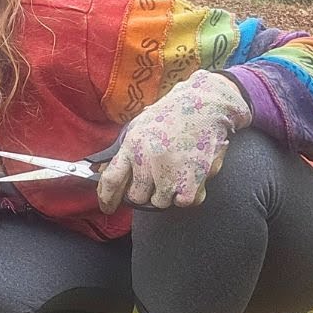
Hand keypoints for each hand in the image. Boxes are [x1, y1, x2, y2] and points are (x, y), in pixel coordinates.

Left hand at [98, 71, 251, 212]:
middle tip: (155, 179)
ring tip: (175, 173)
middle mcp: (148, 160)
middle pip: (136, 196)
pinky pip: (184, 202)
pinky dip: (187, 195)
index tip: (108, 207)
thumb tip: (107, 170)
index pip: (111, 180)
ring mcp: (169, 171)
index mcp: (132, 146)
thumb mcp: (140, 126)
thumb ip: (126, 150)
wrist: (205, 105)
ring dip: (166, 192)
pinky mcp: (192, 179)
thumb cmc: (171, 114)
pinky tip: (190, 178)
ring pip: (160, 201)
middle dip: (144, 191)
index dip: (107, 198)